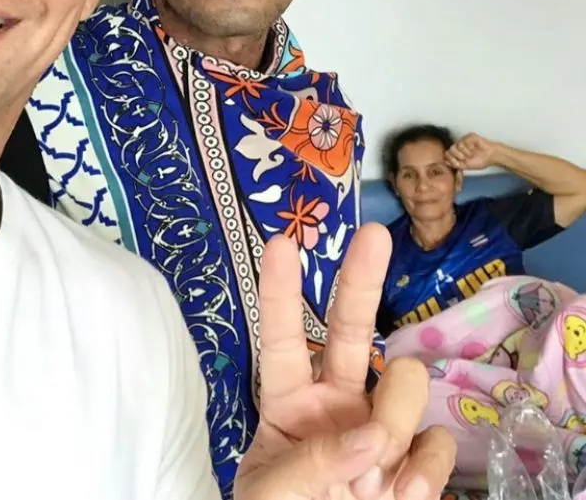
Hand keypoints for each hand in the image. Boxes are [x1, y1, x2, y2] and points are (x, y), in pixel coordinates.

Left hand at [233, 224, 454, 499]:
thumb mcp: (268, 496)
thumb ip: (307, 462)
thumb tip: (367, 438)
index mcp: (288, 402)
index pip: (282, 337)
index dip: (281, 291)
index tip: (281, 242)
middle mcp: (338, 401)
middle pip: (351, 326)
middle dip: (361, 278)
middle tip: (373, 234)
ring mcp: (382, 427)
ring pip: (405, 381)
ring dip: (393, 422)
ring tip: (370, 479)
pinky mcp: (420, 460)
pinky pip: (438, 443)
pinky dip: (422, 473)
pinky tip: (397, 495)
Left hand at [445, 132, 496, 170]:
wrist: (491, 157)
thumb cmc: (480, 161)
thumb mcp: (466, 166)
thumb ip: (455, 164)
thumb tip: (445, 162)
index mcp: (457, 151)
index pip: (447, 153)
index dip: (451, 159)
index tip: (458, 164)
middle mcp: (459, 144)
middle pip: (451, 149)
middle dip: (458, 156)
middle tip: (465, 159)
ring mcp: (464, 139)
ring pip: (457, 145)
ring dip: (465, 153)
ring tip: (472, 154)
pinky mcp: (470, 136)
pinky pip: (465, 141)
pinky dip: (470, 148)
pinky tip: (475, 149)